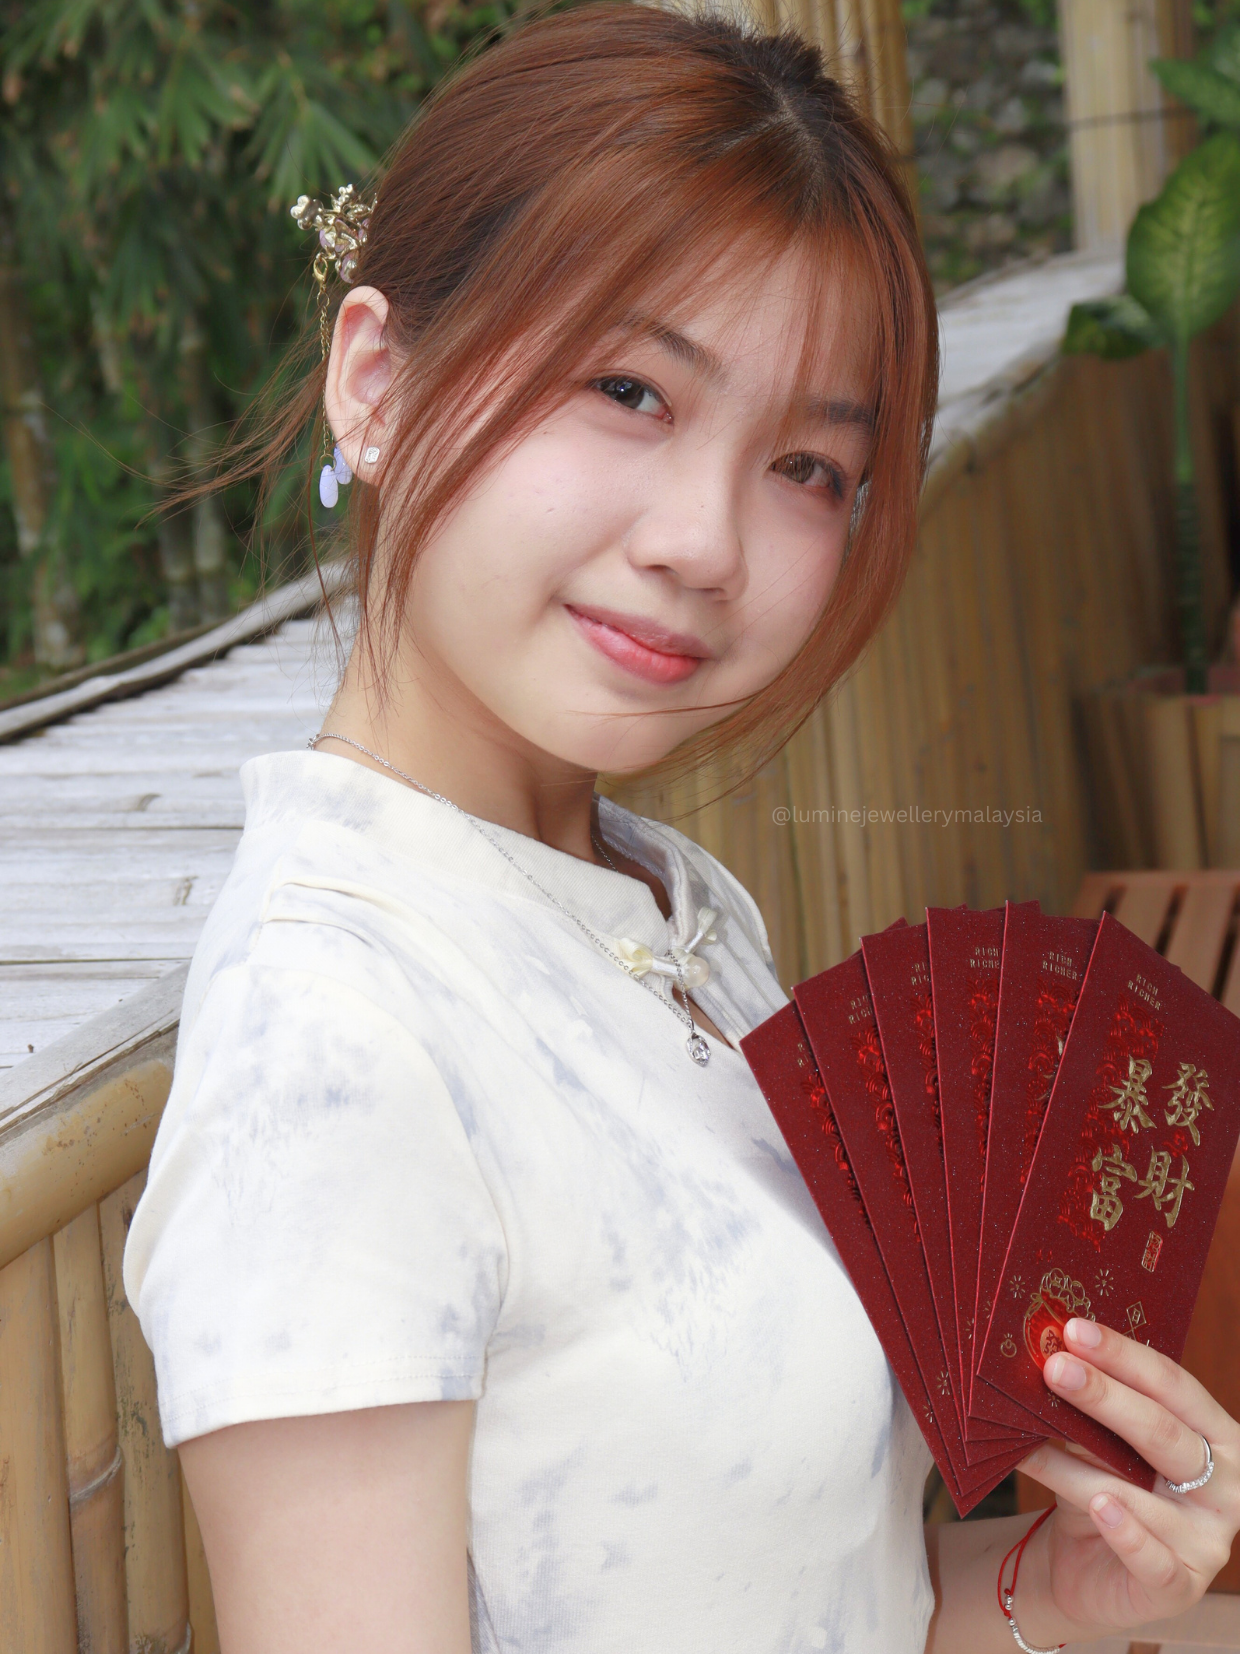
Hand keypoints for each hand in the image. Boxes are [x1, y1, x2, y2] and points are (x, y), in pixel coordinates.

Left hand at [1014, 1316, 1238, 1643]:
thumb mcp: (1098, 1444)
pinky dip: (1125, 1530)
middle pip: (1163, 1431)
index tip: (1074, 1331)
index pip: (1173, 1386)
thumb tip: (1052, 1361)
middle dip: (1105, 1396)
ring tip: (1031, 1439)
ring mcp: (1208, 1539)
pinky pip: (1152, 1556)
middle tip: (1054, 1369)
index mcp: (1214, 1434)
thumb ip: (1090, 1412)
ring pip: (1140, 1491)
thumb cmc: (1102, 1486)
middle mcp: (1225, 1484)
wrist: (1086, 1568)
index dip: (1125, 1356)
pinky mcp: (1180, 1585)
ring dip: (1078, 1462)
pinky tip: (1099, 1504)